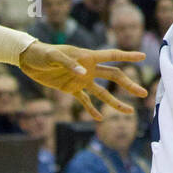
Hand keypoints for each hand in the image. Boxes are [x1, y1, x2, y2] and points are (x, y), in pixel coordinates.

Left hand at [18, 43, 147, 117]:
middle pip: (113, 77)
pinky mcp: (71, 89)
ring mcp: (81, 80)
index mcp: (87, 57)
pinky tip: (99, 119)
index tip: (143, 58)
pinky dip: (91, 110)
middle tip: (143, 93)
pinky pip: (85, 101)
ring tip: (129, 111)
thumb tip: (84, 73)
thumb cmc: (42, 53)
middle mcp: (88, 69)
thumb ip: (69, 63)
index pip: (112, 56)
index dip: (127, 57)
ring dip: (115, 102)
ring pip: (103, 92)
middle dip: (128, 85)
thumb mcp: (53, 56)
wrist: (28, 60)